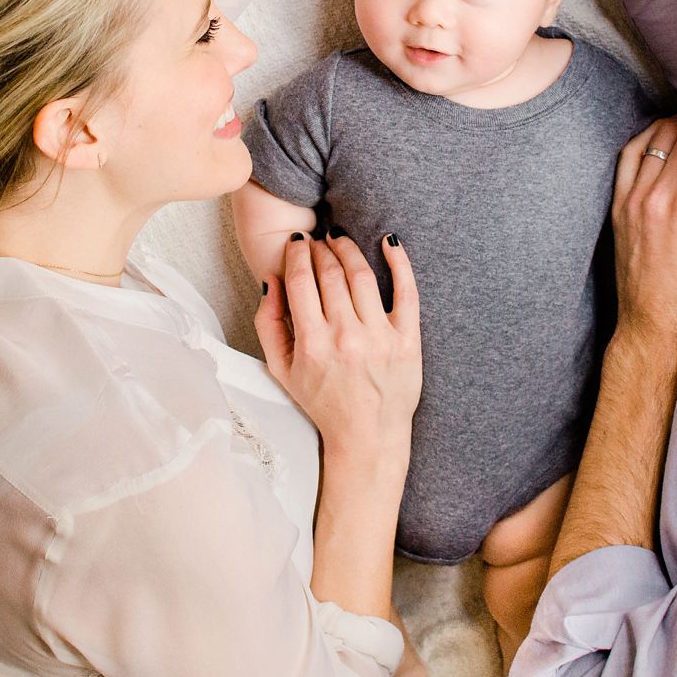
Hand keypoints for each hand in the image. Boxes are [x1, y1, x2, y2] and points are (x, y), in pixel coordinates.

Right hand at [254, 232, 421, 467]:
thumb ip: (268, 325)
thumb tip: (270, 281)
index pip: (301, 281)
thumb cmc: (322, 402)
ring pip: (362, 275)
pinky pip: (406, 290)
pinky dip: (399, 262)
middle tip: (317, 241)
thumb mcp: (281, 370)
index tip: (297, 244)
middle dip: (320, 249)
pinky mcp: (407, 339)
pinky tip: (390, 242)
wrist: (367, 435)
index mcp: (312, 343)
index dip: (297, 254)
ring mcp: (379, 337)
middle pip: (330, 273)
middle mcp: (345, 337)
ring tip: (340, 241)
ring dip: (348, 250)